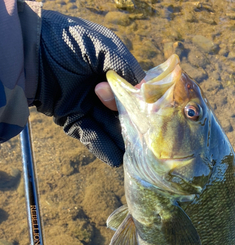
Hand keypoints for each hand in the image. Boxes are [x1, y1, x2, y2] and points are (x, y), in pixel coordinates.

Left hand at [34, 10, 144, 166]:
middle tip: (147, 142)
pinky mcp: (70, 118)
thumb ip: (125, 67)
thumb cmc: (65, 42)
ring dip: (123, 141)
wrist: (27, 53)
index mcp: (110, 69)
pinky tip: (117, 159)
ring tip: (137, 156)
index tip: (153, 118)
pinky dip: (103, 148)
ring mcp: (85, 104)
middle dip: (134, 127)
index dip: (143, 104)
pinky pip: (90, 136)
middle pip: (123, 113)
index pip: (134, 91)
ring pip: (109, 127)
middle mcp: (100, 88)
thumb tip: (145, 92)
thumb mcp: (102, 47)